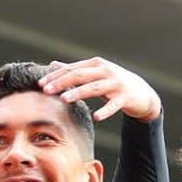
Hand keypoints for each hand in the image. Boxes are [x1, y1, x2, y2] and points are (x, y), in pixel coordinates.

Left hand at [40, 57, 161, 122]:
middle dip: (62, 83)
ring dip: (78, 93)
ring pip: (94, 88)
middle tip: (47, 91)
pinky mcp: (125, 97)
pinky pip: (113, 105)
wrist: (141, 93)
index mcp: (95, 65)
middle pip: (80, 76)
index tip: (41, 84)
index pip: (72, 69)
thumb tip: (53, 64)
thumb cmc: (113, 83)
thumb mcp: (95, 74)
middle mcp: (105, 71)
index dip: (56, 76)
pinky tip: (96, 117)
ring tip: (64, 100)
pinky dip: (105, 111)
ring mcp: (116, 84)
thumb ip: (75, 70)